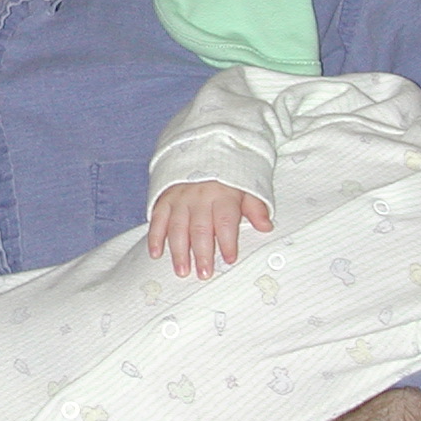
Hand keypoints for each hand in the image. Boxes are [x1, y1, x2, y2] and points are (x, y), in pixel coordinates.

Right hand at [148, 181, 272, 277]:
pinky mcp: (164, 198)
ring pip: (177, 227)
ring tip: (182, 270)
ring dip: (179, 251)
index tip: (229, 259)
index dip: (228, 241)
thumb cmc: (227, 174)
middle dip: (202, 253)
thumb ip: (255, 207)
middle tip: (204, 274)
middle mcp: (199, 197)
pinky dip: (155, 237)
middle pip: (200, 228)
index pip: (225, 221)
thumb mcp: (246, 186)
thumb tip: (266, 227)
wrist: (201, 147)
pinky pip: (157, 219)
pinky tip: (156, 254)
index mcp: (222, 195)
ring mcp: (180, 198)